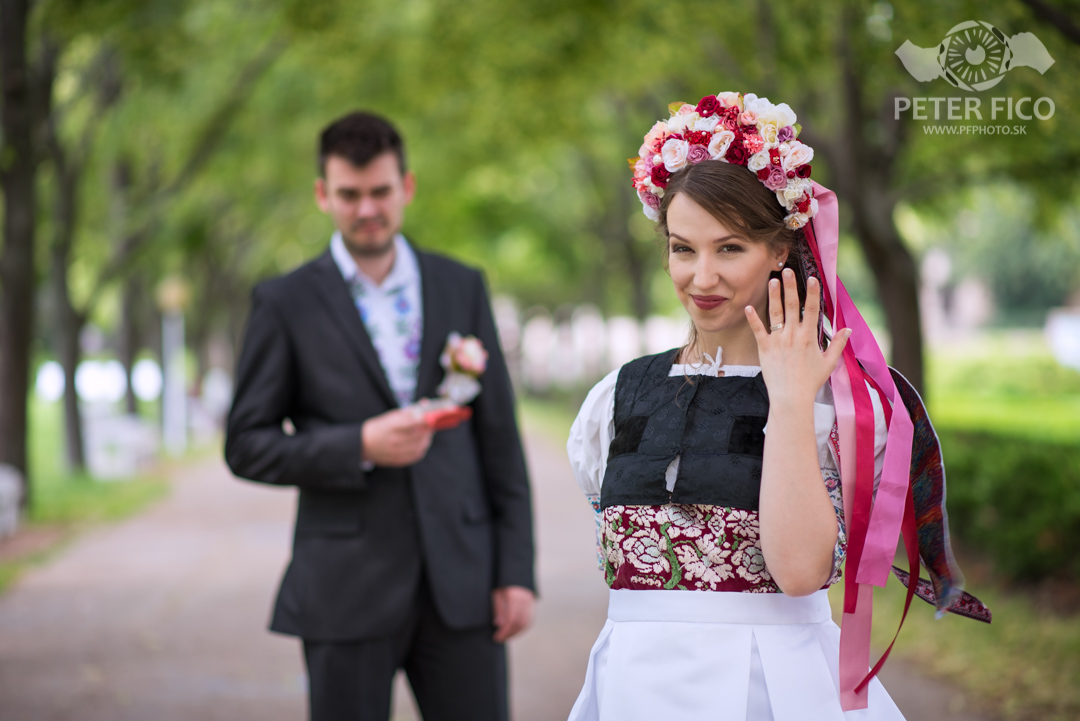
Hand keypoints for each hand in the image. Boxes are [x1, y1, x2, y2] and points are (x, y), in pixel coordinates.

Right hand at [360, 407, 433, 466]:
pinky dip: (422, 448)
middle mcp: (394, 439)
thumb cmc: (379, 427)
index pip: (414, 421)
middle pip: (420, 434)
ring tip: (426, 433)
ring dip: (427, 438)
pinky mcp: (398, 460)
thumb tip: (426, 402)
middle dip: (428, 429)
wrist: (362, 445)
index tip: (431, 416)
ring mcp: (396, 451)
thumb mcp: (391, 416)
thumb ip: (410, 411)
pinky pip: (416, 455)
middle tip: (431, 424)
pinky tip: (421, 443)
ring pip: (421, 445)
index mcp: (392, 425)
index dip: (426, 419)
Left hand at [492, 585, 533, 642]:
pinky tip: (513, 631)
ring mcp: (530, 600)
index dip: (504, 631)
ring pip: (526, 622)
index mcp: (514, 596)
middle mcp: (524, 599)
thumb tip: (498, 624)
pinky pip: (529, 619)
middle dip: (509, 634)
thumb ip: (498, 608)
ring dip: (516, 632)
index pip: (511, 620)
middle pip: (520, 623)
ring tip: (505, 636)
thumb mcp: (496, 592)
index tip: (496, 637)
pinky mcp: (532, 602)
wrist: (515, 571)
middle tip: (500, 639)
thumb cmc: (502, 582)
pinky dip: (521, 627)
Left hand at [744, 269, 850, 405]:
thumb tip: (848, 329)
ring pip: (775, 313)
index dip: (813, 293)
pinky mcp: (765, 348)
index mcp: (809, 337)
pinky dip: (753, 319)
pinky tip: (748, 306)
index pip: (813, 309)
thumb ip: (838, 344)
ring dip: (774, 296)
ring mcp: (778, 340)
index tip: (813, 278)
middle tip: (787, 270)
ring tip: (772, 280)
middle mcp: (793, 335)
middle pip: (792, 305)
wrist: (791, 397)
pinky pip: (758, 330)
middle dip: (790, 286)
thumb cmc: (811, 381)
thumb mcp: (829, 363)